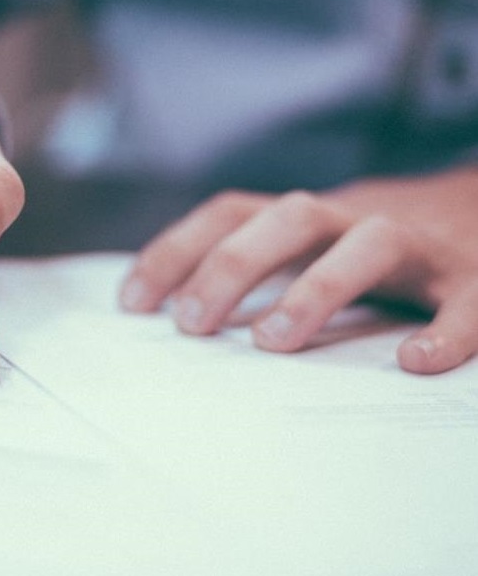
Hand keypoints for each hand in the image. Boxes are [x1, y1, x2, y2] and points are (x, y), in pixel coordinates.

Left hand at [119, 171, 477, 373]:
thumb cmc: (378, 248)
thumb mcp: (313, 243)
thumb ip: (261, 267)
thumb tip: (180, 313)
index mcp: (310, 217)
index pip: (231, 213)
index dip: (177, 250)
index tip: (132, 304)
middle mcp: (357, 218)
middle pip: (290, 216)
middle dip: (233, 265)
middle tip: (191, 324)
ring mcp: (420, 244)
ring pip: (370, 243)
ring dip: (317, 288)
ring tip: (272, 341)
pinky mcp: (477, 278)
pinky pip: (469, 300)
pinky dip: (447, 330)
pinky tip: (414, 362)